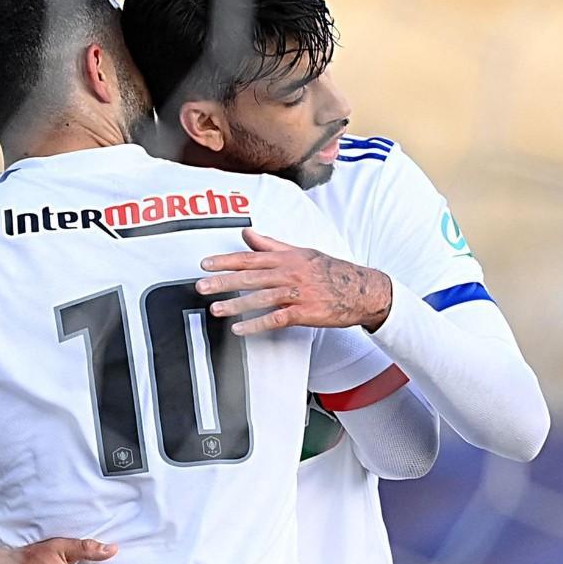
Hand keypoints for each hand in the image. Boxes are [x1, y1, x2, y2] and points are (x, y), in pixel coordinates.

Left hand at [196, 228, 392, 335]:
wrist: (362, 289)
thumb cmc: (329, 270)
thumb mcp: (301, 252)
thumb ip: (271, 245)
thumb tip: (247, 234)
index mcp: (287, 257)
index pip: (251, 257)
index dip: (226, 260)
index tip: (205, 264)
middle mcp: (290, 273)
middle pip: (252, 277)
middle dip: (224, 281)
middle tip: (200, 286)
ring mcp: (298, 293)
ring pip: (261, 298)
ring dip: (236, 304)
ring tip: (216, 309)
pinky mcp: (305, 312)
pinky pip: (276, 319)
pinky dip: (257, 324)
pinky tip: (240, 329)